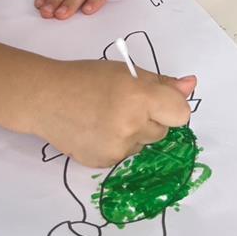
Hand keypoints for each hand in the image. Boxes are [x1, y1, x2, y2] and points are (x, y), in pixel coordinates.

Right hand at [36, 59, 195, 166]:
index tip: (159, 101)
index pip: (181, 113)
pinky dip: (117, 145)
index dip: (172, 107)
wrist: (45, 98)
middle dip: (150, 119)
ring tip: (106, 117)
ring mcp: (118, 148)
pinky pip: (125, 157)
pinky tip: (97, 131)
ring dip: (134, 134)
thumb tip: (191, 85)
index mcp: (140, 97)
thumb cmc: (86, 78)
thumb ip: (161, 83)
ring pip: (144, 145)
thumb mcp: (126, 72)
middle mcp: (132, 125)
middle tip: (123, 105)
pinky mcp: (104, 163)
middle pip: (163, 130)